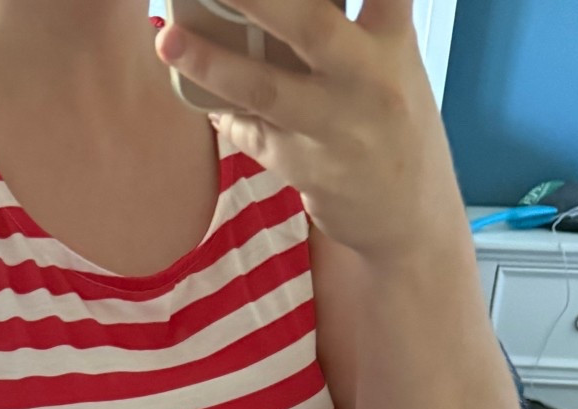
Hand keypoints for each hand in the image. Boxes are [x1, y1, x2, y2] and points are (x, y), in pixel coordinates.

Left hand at [156, 0, 461, 264]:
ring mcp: (333, 127)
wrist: (409, 218)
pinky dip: (222, 111)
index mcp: (392, 38)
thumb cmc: (389, 120)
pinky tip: (196, 92)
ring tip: (168, 40)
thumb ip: (346, 21)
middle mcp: (367, 79)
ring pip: (265, 89)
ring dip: (211, 63)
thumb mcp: (389, 60)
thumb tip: (264, 10)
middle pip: (310, 24)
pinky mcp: (304, 168)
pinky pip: (248, 132)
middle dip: (258, 0)